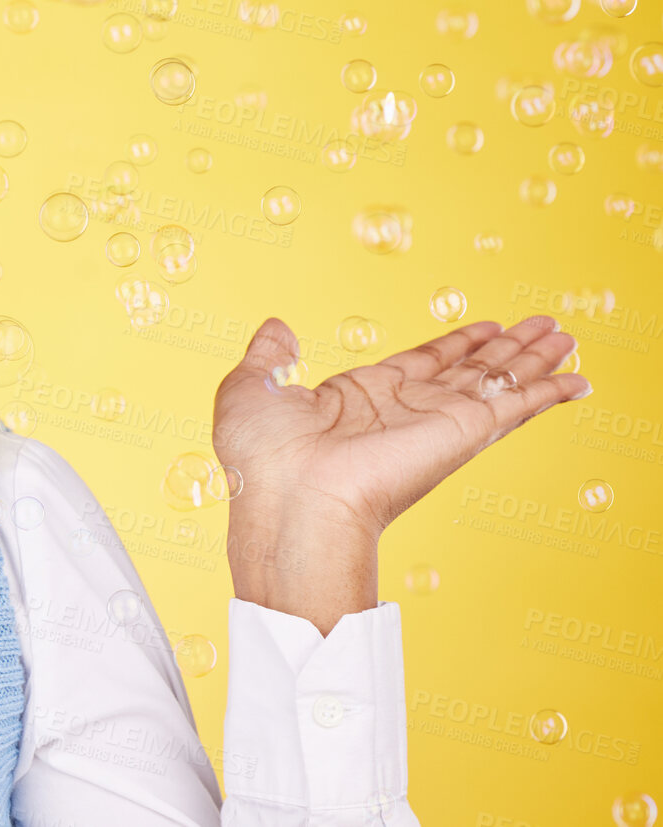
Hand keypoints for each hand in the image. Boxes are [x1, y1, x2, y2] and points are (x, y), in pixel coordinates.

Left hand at [211, 314, 589, 633]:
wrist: (289, 501)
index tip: (486, 327)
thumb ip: (270, 356)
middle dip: (507, 349)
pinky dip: (547, 390)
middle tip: (545, 327)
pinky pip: (515, 405)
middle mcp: (405, 412)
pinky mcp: (462, 432)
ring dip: (535, 360)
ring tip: (567, 337)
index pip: (422, 364)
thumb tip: (276, 327)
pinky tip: (577, 379)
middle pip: (470, 371)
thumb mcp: (251, 389)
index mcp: (360, 401)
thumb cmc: (261, 460)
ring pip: (498, 382)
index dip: (456, 344)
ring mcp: (436, 423)